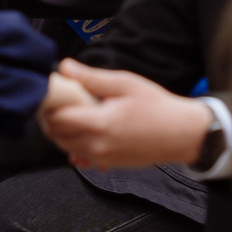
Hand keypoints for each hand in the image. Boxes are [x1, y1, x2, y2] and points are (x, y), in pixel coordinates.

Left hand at [40, 61, 214, 168]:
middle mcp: (97, 146)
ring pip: (66, 148)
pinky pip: (80, 157)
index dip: (50, 106)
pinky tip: (85, 130)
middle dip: (52, 119)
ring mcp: (102, 158)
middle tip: (59, 101)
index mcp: (100, 124)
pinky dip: (75, 145)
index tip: (53, 93)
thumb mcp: (125, 84)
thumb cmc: (156, 106)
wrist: (181, 134)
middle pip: (57, 136)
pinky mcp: (108, 164)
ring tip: (72, 113)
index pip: (57, 120)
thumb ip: (91, 78)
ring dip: (62, 132)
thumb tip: (64, 67)